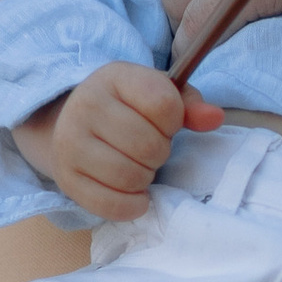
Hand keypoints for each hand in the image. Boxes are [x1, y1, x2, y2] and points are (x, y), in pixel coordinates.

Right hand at [30, 62, 223, 220]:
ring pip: (129, 176)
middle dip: (160, 152)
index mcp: (114, 76)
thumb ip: (189, 105)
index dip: (175, 121)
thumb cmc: (126, 108)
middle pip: (148, 145)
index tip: (164, 122)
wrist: (74, 125)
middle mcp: (85, 105)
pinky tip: (135, 193)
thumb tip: (215, 118)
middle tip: (150, 149)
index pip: (164, 104)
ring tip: (139, 166)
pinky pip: (111, 204)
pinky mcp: (67, 179)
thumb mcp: (157, 94)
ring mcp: (70, 144)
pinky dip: (132, 204)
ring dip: (145, 177)